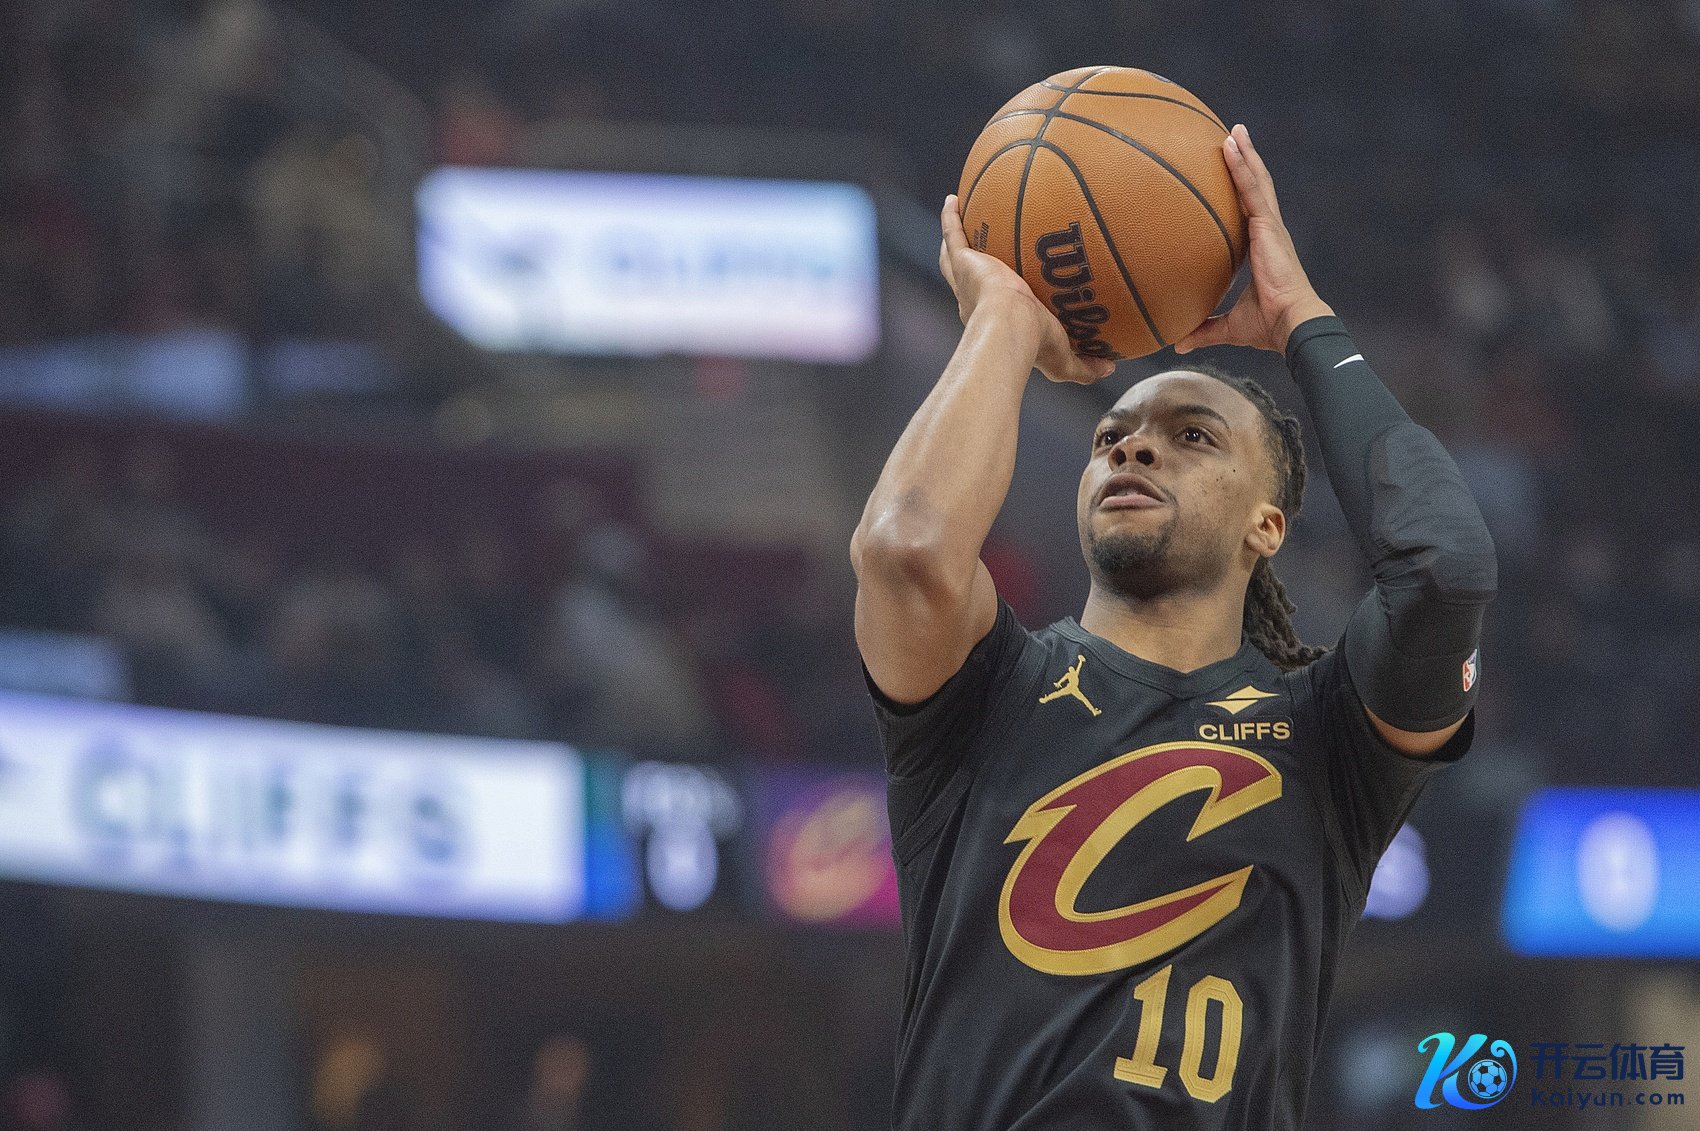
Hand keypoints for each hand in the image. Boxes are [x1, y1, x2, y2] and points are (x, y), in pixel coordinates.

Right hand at [938, 195, 1115, 384]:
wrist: (1010, 329)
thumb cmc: (1033, 345)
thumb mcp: (1063, 359)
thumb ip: (1085, 364)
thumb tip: (1110, 366)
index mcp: (993, 319)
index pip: (994, 305)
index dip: (999, 294)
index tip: (1009, 287)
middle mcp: (974, 299)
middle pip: (969, 278)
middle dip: (973, 264)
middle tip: (981, 249)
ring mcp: (967, 278)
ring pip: (955, 255)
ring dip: (955, 236)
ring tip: (959, 213)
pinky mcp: (963, 263)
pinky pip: (953, 234)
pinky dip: (950, 217)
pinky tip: (953, 199)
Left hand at [1174, 124, 1333, 355]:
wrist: (1291, 325)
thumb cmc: (1268, 327)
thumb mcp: (1229, 327)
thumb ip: (1204, 329)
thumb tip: (1178, 341)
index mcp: (1260, 249)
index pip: (1248, 213)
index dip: (1241, 192)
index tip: (1232, 175)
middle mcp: (1267, 232)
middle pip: (1255, 189)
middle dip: (1245, 162)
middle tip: (1232, 137)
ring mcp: (1269, 226)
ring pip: (1255, 181)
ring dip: (1244, 154)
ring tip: (1233, 130)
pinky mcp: (1268, 225)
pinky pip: (1252, 189)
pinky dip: (1242, 165)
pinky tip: (1231, 145)